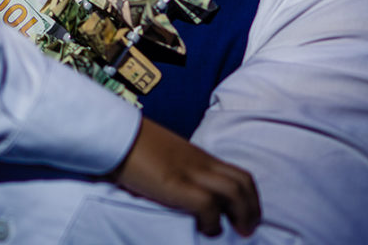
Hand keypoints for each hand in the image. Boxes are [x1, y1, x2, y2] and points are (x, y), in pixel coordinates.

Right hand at [112, 118, 260, 236]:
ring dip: (242, 215)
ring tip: (238, 232)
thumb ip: (178, 168)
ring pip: (234, 192)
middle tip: (249, 228)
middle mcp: (200, 162)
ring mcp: (190, 172)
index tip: (247, 214)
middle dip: (252, 208)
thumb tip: (181, 189)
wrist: (115, 134)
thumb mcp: (164, 155)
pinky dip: (213, 221)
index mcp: (197, 155)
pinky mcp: (176, 184)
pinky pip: (208, 204)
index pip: (236, 173)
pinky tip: (206, 229)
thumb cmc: (132, 144)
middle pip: (242, 182)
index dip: (249, 197)